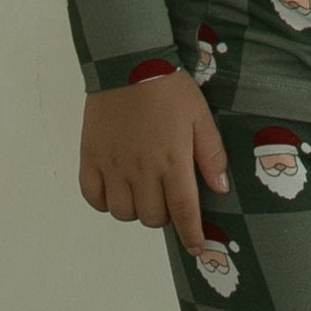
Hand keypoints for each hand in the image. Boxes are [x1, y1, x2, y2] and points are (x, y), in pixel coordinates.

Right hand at [80, 71, 229, 257]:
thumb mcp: (201, 117)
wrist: (128, 63)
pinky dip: (105, 201)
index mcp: (172, 161)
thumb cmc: (169, 88)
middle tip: (168, 196)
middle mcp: (141, 169)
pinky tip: (116, 188)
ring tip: (143, 190)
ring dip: (136, 209)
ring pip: (123, 213)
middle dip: (165, 215)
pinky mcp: (90, 157)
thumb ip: (211, 155)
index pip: (184, 212)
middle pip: (152, 218)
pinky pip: (93, 197)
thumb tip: (220, 188)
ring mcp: (113, 165)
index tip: (197, 247)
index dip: (192, 235)